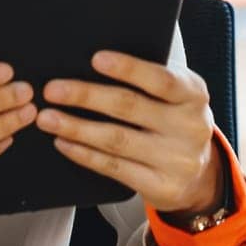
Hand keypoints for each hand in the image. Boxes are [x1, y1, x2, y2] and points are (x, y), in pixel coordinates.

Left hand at [37, 51, 220, 214]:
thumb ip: (145, 81)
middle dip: (86, 96)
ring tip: (47, 118)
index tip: (95, 59)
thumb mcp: (173, 97)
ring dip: (76, 127)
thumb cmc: (172, 120)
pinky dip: (84, 154)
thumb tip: (89, 65)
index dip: (129, 68)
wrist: (198, 174)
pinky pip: (114, 167)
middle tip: (51, 90)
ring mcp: (178, 160)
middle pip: (130, 107)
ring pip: (117, 140)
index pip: (161, 79)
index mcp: (194, 95)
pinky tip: (62, 142)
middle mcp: (191, 126)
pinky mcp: (162, 186)